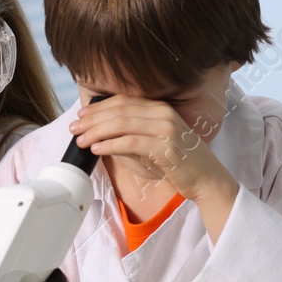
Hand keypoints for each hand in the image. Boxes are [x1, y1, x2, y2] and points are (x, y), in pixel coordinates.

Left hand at [69, 95, 238, 240]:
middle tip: (74, 128)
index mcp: (161, 108)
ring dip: (97, 131)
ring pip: (122, 123)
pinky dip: (110, 145)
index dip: (98, 107)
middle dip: (92, 119)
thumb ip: (130, 135)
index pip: (123, 101)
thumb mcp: (151, 145)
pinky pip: (131, 142)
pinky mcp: (166, 146)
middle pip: (119, 110)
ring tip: (81, 140)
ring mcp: (167, 128)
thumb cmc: (177, 164)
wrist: (207, 180)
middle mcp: (164, 113)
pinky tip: (97, 149)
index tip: (80, 115)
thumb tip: (98, 132)